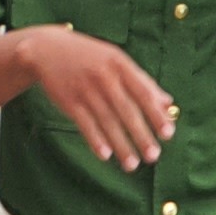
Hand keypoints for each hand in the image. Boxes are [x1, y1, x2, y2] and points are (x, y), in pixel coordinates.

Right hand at [17, 25, 175, 167]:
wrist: (46, 49)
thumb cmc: (89, 57)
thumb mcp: (116, 61)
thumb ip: (142, 81)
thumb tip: (168, 103)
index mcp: (120, 64)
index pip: (143, 92)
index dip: (155, 114)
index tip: (168, 134)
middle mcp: (103, 76)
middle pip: (126, 110)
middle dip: (141, 135)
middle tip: (154, 156)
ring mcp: (85, 89)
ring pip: (106, 121)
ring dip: (121, 145)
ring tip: (132, 165)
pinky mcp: (68, 100)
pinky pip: (84, 124)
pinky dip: (95, 140)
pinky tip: (105, 155)